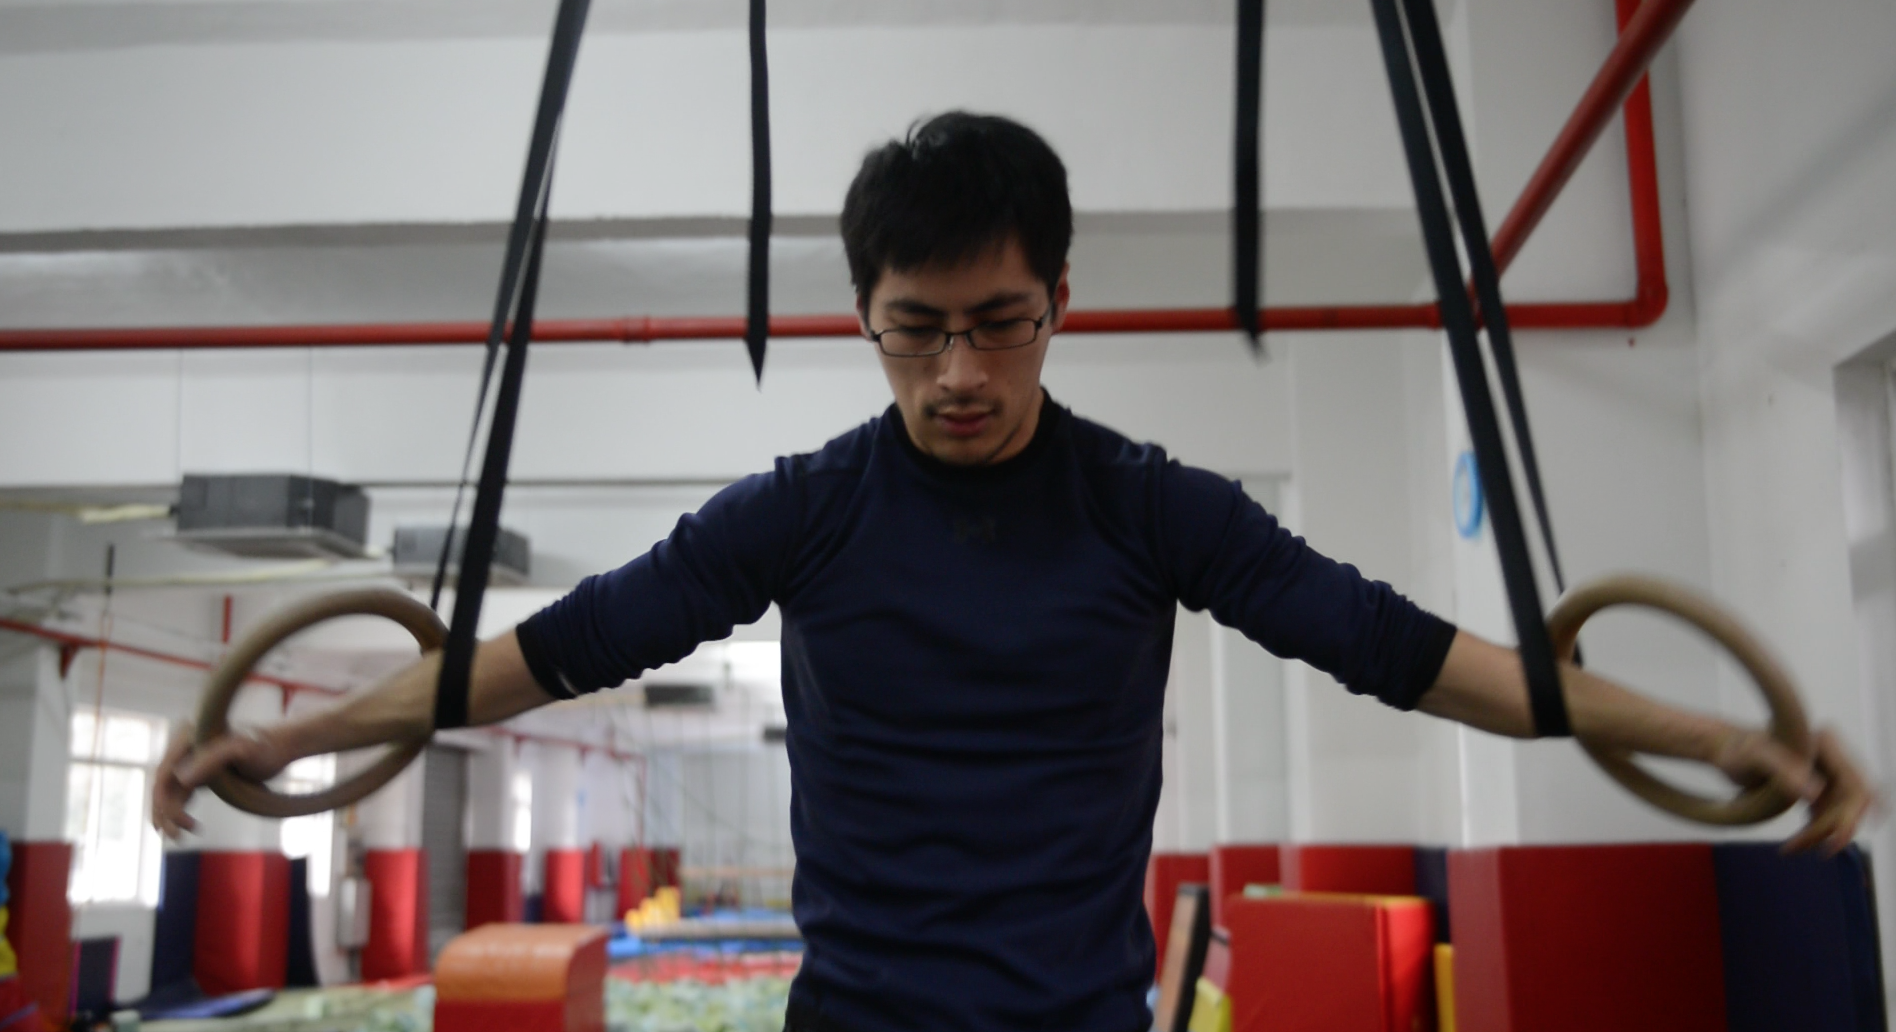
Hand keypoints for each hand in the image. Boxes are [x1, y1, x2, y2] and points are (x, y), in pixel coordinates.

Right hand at [151, 721, 293, 838]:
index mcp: (187, 738)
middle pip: (162, 785)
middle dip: (164, 813)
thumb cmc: (264, 748)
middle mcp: (183, 747)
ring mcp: (189, 760)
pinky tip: (186, 826)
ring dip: (168, 815)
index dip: (164, 801)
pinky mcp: (197, 771)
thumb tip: (180, 780)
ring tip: (179, 836)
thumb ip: (212, 759)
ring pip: (168, 792)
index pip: (164, 774)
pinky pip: (178, 793)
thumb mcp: (243, 750)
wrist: (280, 747)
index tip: (184, 824)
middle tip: (177, 837)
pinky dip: (177, 810)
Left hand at [1712, 725, 1876, 854]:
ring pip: (1841, 812)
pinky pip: (1828, 815)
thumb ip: (1783, 770)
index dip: (1851, 817)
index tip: (1833, 843)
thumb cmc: (1736, 750)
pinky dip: (1816, 831)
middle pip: (1852, 804)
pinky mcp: (1817, 786)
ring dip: (1822, 833)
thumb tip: (1816, 794)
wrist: (1724, 748)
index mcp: (1825, 746)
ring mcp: (1826, 773)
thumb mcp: (1755, 757)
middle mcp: (1831, 758)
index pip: (1856, 788)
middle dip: (1833, 829)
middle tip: (1799, 846)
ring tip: (1791, 846)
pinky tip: (1794, 841)